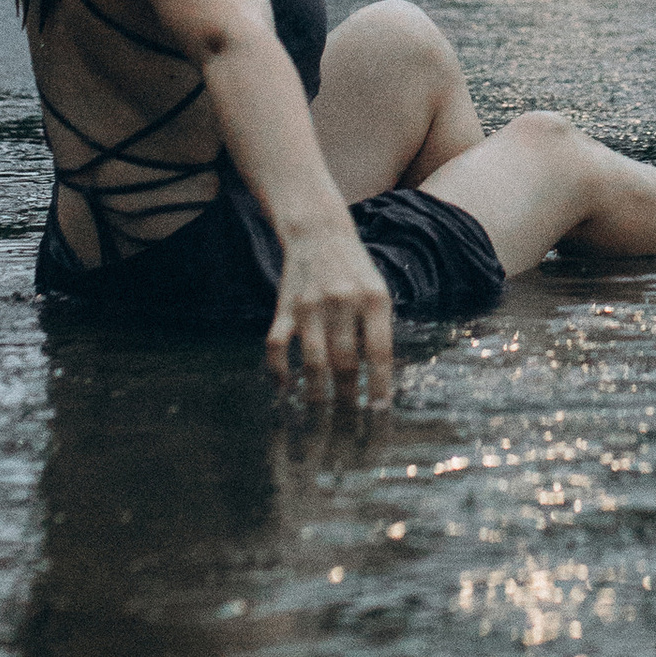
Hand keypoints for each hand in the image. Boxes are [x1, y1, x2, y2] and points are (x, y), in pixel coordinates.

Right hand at [267, 222, 395, 405]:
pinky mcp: (285, 307)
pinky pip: (276, 346)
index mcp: (374, 299)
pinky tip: (284, 388)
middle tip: (349, 424)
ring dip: (317, 395)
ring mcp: (311, 305)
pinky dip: (278, 371)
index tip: (379, 412)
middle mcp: (343, 302)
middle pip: (345, 363)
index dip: (379, 385)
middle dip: (347, 399)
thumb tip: (378, 380)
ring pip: (313, 362)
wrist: (319, 232)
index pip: (379, 352)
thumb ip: (377, 330)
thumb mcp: (377, 292)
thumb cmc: (355, 270)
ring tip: (321, 418)